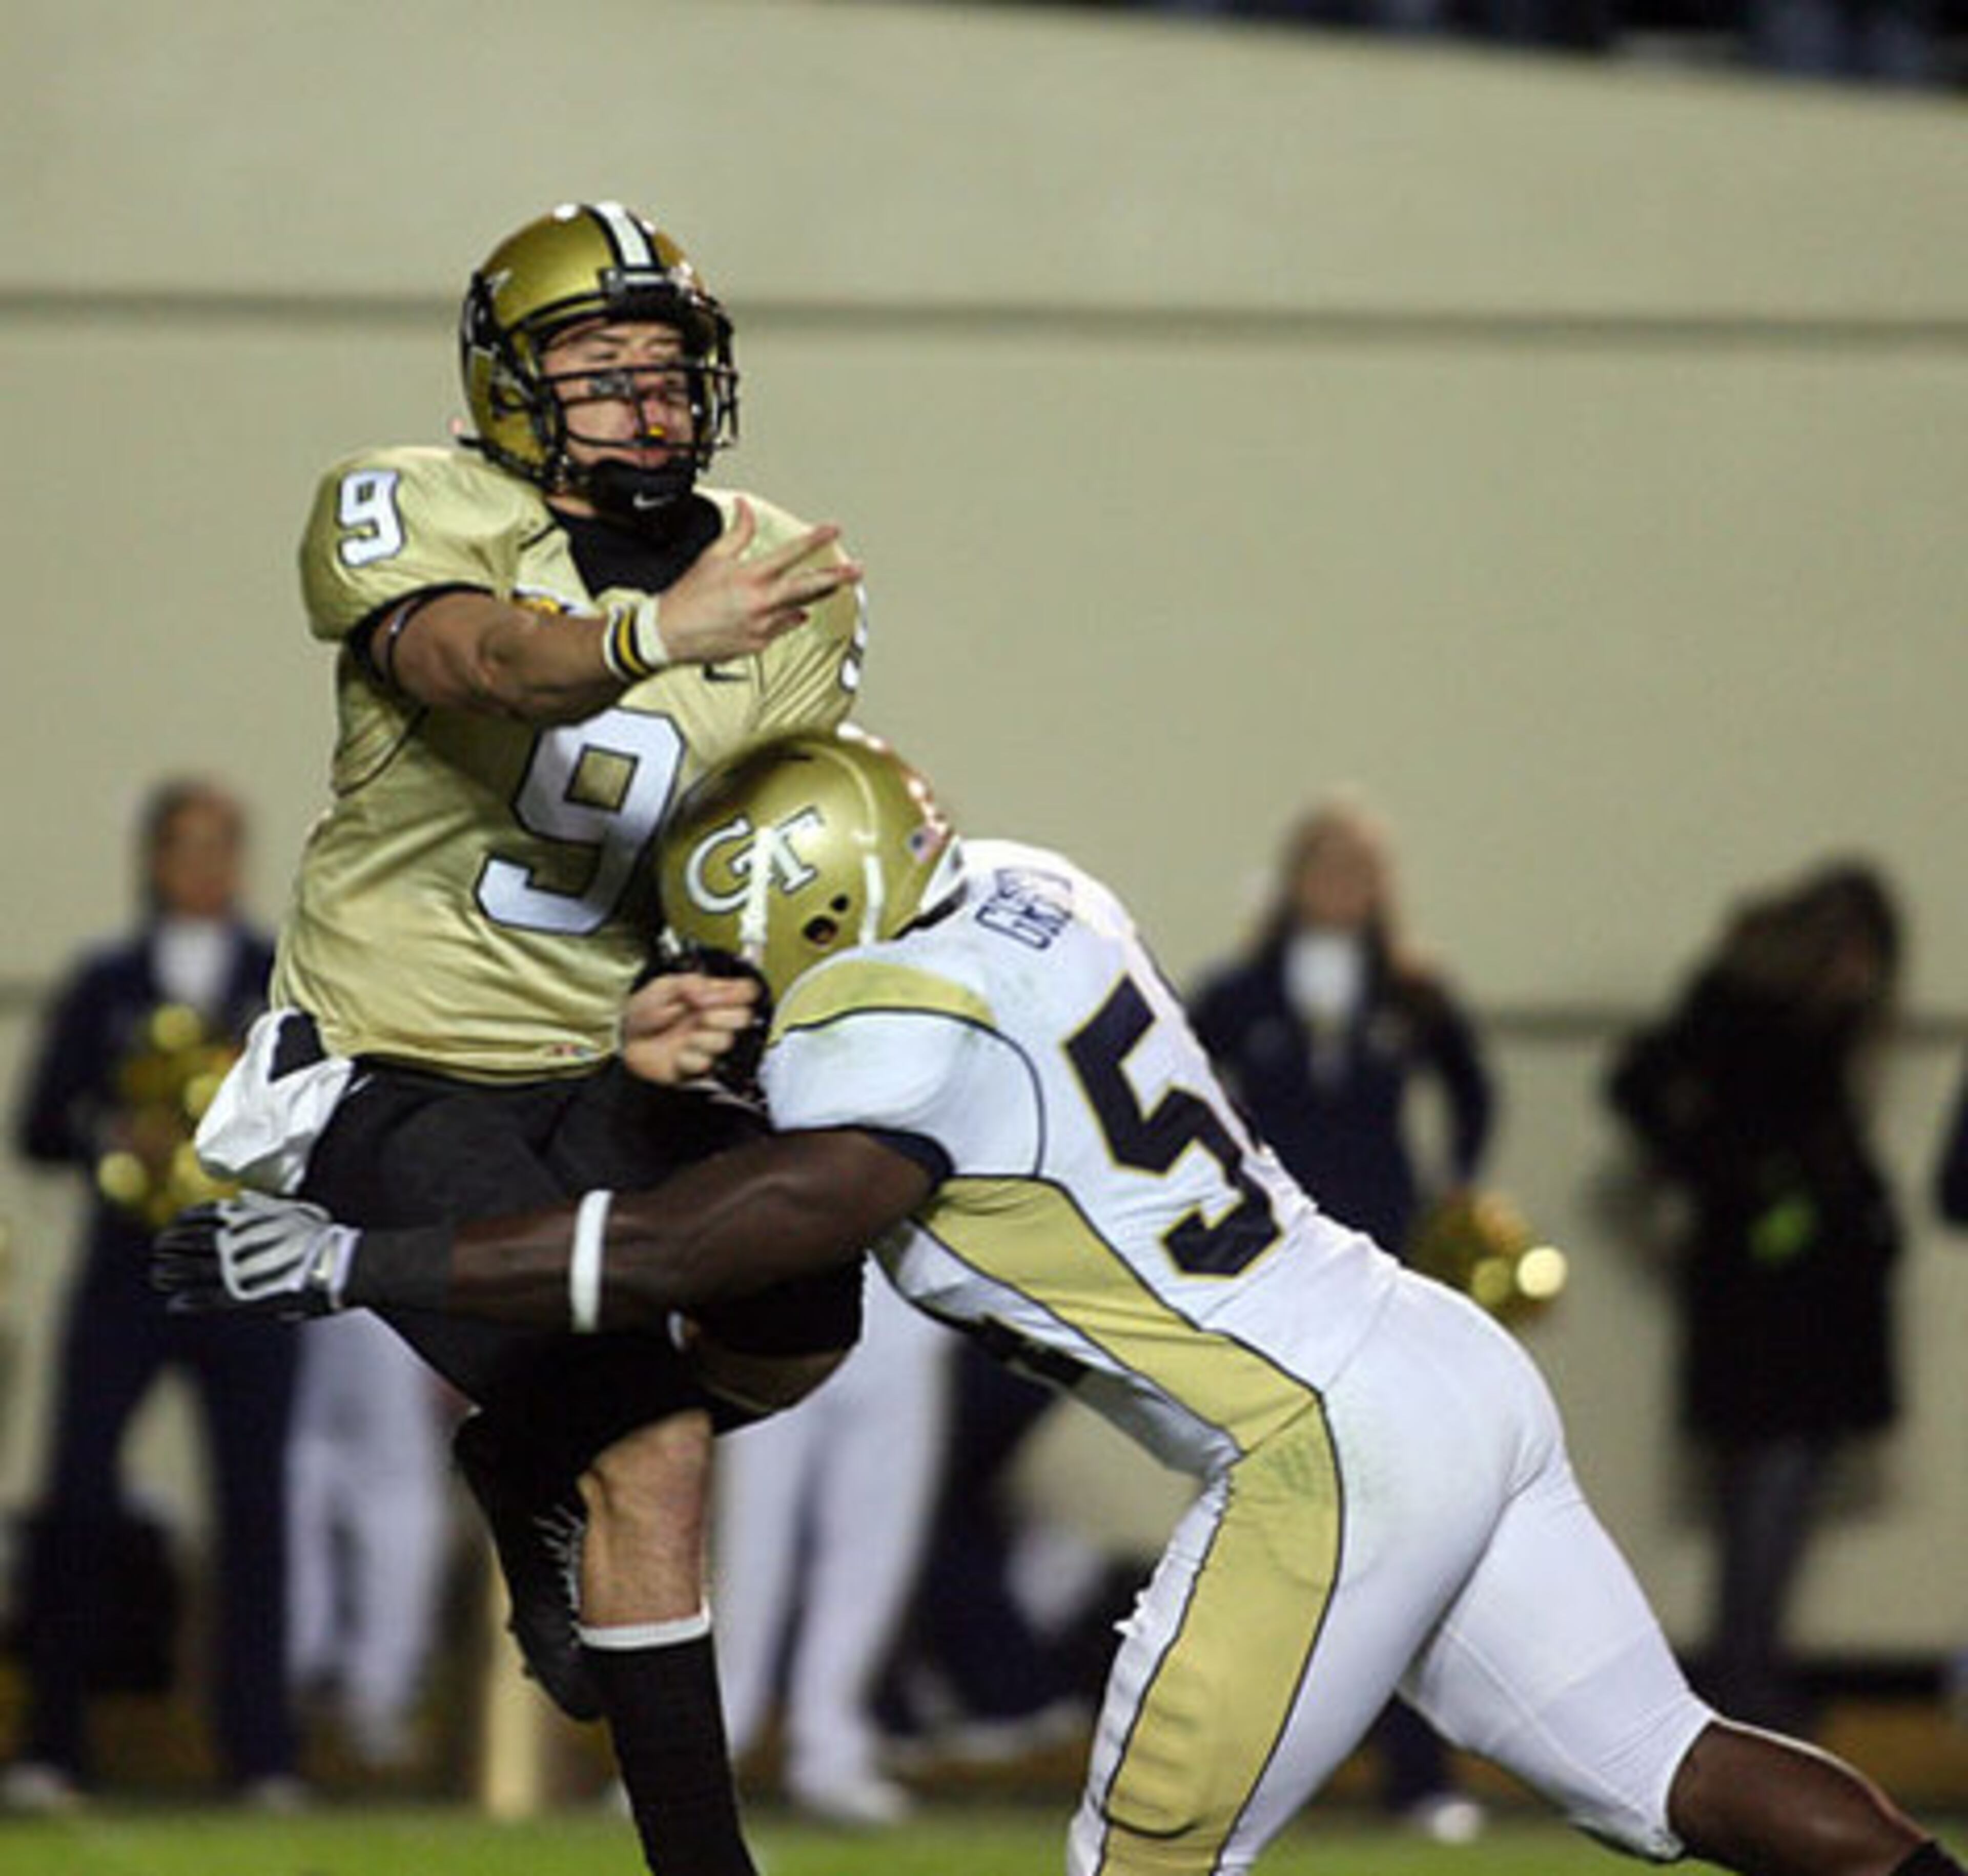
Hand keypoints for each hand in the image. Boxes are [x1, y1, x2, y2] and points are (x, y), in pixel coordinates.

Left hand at [151, 1191, 353, 1316]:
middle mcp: (233, 1240)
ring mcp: (234, 1269)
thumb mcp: (292, 1209)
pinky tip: (175, 1304)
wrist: (339, 1262)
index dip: (182, 1222)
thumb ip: (262, 1205)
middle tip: (158, 1252)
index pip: (200, 1216)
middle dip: (168, 1246)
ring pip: (188, 1270)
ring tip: (158, 1278)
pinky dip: (187, 1301)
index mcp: (245, 1218)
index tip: (172, 1227)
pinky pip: (204, 1299)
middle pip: (186, 1242)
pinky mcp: (241, 1297)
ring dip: (168, 1273)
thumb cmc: (323, 1236)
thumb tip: (243, 1197)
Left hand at [621, 971, 761, 1085]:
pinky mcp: (700, 1066)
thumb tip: (706, 991)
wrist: (626, 1043)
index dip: (737, 992)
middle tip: (701, 1015)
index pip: (746, 991)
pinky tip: (677, 1056)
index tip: (708, 996)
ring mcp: (710, 1044)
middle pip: (745, 1017)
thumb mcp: (662, 986)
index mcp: (712, 997)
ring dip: (704, 1037)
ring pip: (726, 1040)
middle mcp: (716, 1020)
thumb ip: (688, 983)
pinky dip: (689, 1058)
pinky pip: (706, 1063)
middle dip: (724, 1015)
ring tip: (686, 1037)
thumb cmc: (644, 1013)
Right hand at [655, 498, 862, 664]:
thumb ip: (738, 532)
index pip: (791, 554)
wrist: (667, 635)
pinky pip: (782, 627)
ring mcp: (762, 627)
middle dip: (836, 577)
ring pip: (799, 609)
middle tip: (857, 569)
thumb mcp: (713, 558)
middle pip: (808, 588)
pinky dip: (788, 617)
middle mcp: (760, 603)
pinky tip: (793, 612)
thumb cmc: (687, 597)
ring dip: (815, 596)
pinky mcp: (759, 645)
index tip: (833, 528)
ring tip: (834, 585)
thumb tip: (746, 507)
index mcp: (750, 577)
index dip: (815, 539)